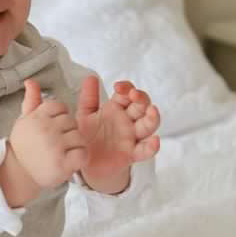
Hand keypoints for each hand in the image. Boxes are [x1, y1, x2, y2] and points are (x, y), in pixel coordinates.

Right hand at [8, 78, 89, 190]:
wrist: (18, 173)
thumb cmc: (23, 146)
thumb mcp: (24, 120)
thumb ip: (31, 100)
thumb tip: (31, 81)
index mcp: (38, 116)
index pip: (60, 107)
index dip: (60, 119)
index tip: (52, 130)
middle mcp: (46, 129)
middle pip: (72, 122)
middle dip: (68, 133)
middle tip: (57, 145)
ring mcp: (55, 146)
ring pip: (79, 138)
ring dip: (75, 146)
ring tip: (63, 154)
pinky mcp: (62, 163)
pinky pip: (83, 154)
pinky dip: (80, 159)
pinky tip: (70, 162)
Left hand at [75, 77, 159, 191]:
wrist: (81, 159)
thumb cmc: (85, 135)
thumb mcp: (84, 115)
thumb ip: (88, 98)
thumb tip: (91, 77)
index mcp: (116, 108)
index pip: (128, 93)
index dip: (127, 88)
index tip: (118, 87)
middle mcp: (127, 121)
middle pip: (142, 106)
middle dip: (141, 99)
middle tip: (134, 95)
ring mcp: (131, 137)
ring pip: (148, 125)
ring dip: (152, 117)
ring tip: (152, 111)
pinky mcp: (131, 154)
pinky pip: (144, 151)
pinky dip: (152, 147)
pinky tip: (154, 141)